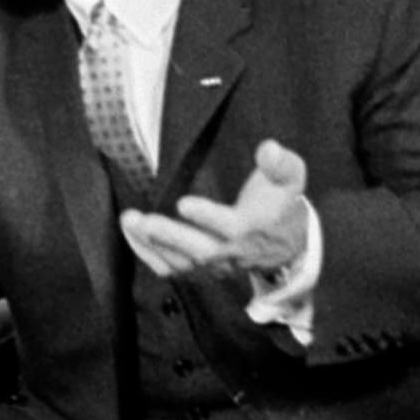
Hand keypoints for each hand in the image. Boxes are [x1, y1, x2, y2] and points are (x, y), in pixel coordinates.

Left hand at [121, 138, 311, 284]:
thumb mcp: (290, 180)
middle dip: (169, 236)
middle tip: (142, 220)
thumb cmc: (280, 204)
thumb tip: (268, 148)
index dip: (208, 217)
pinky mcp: (200, 271)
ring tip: (129, 220)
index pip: (231, 227)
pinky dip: (148, 255)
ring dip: (151, 244)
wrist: (285, 246)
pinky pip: (172, 270)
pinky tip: (130, 234)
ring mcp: (215, 266)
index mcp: (254, 228)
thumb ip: (281, 164)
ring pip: (181, 263)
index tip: (183, 203)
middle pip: (200, 250)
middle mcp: (233, 252)